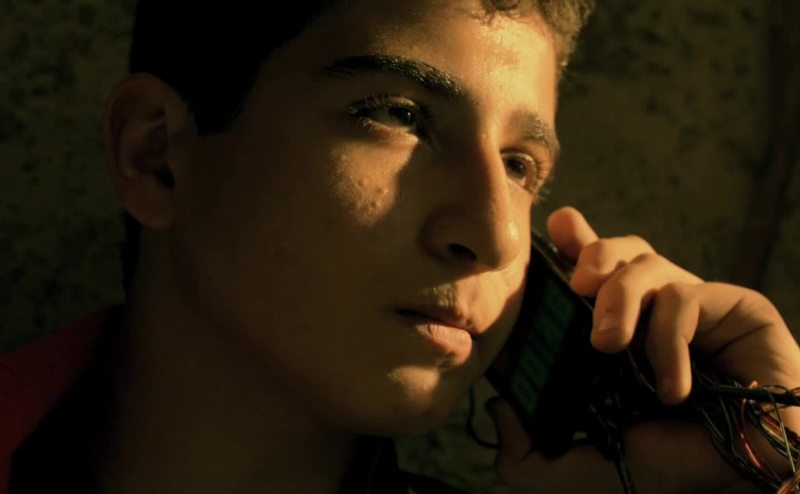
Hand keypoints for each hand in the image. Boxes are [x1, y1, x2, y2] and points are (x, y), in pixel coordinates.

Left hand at [488, 206, 799, 493]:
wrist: (742, 481)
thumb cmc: (669, 470)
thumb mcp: (584, 467)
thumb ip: (531, 454)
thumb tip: (497, 412)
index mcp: (619, 336)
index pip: (590, 278)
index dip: (572, 245)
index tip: (556, 229)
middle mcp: (653, 313)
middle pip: (618, 252)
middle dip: (592, 252)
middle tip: (577, 284)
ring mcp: (693, 308)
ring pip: (647, 263)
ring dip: (620, 298)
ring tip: (608, 344)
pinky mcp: (733, 308)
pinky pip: (685, 299)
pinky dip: (667, 342)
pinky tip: (672, 389)